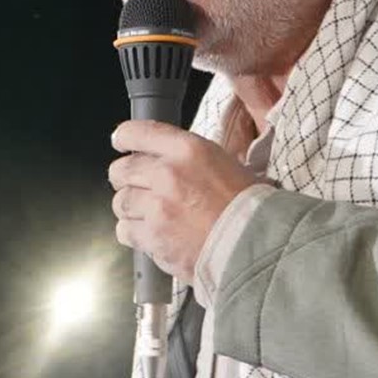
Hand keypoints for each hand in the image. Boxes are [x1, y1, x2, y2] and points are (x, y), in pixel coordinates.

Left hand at [108, 120, 261, 282]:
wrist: (257, 244)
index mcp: (188, 150)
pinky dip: (133, 233)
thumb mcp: (225, 162)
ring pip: (121, 202)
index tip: (121, 141)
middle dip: (124, 178)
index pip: (137, 133)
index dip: (124, 137)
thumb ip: (189, 158)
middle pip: (121, 170)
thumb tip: (166, 158)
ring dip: (130, 208)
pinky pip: (125, 231)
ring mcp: (157, 208)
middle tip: (134, 185)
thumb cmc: (249, 206)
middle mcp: (167, 175)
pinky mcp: (153, 238)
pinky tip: (149, 234)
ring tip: (147, 214)